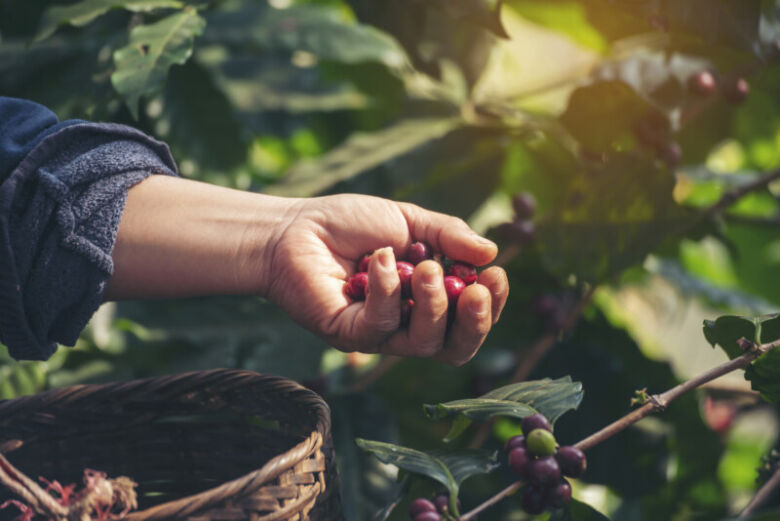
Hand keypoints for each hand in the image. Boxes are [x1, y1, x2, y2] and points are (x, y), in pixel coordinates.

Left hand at [266, 194, 508, 364]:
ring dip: (434, 305)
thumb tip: (491, 252)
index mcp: (426, 301)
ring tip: (425, 267)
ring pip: (423, 343)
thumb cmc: (349, 224)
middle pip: (454, 347)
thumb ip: (448, 235)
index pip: (469, 321)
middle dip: (475, 322)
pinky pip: (380, 326)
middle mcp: (406, 325)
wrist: (296, 226)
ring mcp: (377, 334)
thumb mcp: (408, 221)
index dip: (491, 307)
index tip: (496, 274)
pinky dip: (387, 290)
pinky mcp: (348, 334)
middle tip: (477, 290)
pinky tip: (381, 258)